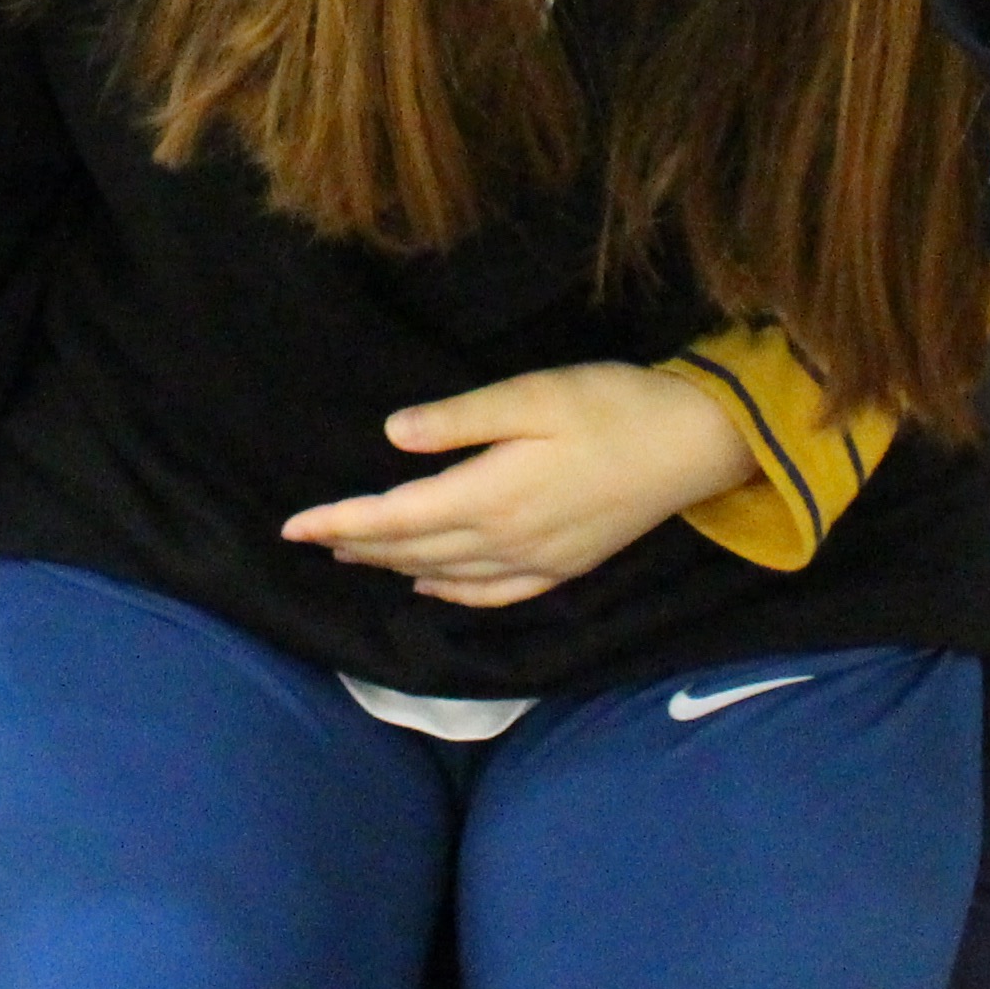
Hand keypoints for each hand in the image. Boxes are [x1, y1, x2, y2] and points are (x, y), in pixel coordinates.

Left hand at [280, 362, 762, 607]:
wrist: (696, 444)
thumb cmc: (613, 404)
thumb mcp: (534, 395)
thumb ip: (461, 420)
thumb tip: (393, 437)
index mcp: (491, 495)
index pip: (395, 518)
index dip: (340, 522)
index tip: (292, 526)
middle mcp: (507, 540)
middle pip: (413, 551)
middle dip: (357, 545)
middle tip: (309, 538)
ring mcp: (537, 561)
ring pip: (446, 575)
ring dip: (394, 566)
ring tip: (353, 554)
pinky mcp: (563, 566)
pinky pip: (492, 593)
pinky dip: (451, 593)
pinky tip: (430, 586)